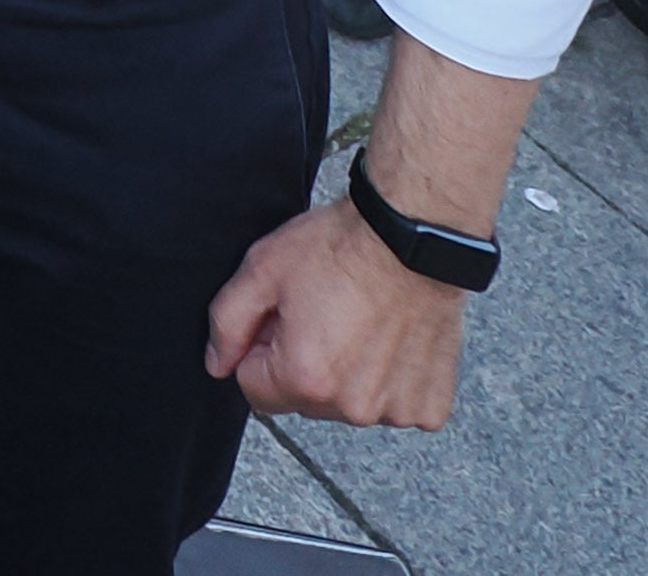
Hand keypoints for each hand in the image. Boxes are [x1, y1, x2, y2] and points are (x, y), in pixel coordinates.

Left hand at [206, 199, 469, 429]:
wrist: (412, 237)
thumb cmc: (340, 248)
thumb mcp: (262, 270)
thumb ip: (227, 323)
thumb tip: (217, 364)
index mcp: (305, 379)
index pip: (254, 390)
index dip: (260, 351)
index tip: (283, 322)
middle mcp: (353, 407)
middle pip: (303, 402)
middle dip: (303, 366)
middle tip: (323, 316)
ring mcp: (396, 411)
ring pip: (349, 405)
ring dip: (348, 376)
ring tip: (362, 324)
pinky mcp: (429, 406)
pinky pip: (394, 406)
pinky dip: (391, 380)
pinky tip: (392, 341)